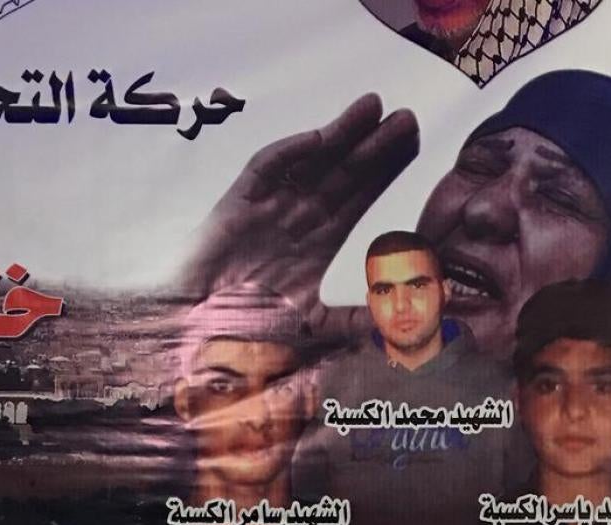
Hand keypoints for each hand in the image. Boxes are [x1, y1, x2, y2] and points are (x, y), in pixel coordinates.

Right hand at [179, 94, 418, 333]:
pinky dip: (289, 154)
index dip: (384, 172)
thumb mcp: (314, 328)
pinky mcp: (237, 205)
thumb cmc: (249, 329)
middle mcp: (296, 219)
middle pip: (342, 175)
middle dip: (374, 147)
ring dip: (341, 135)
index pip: (358, 199)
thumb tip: (394, 321)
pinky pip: (264, 171)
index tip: (413, 146)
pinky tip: (318, 138)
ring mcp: (268, 208)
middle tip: (408, 119)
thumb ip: (354, 322)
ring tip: (373, 107)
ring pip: (311, 165)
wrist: (196, 331)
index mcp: (317, 244)